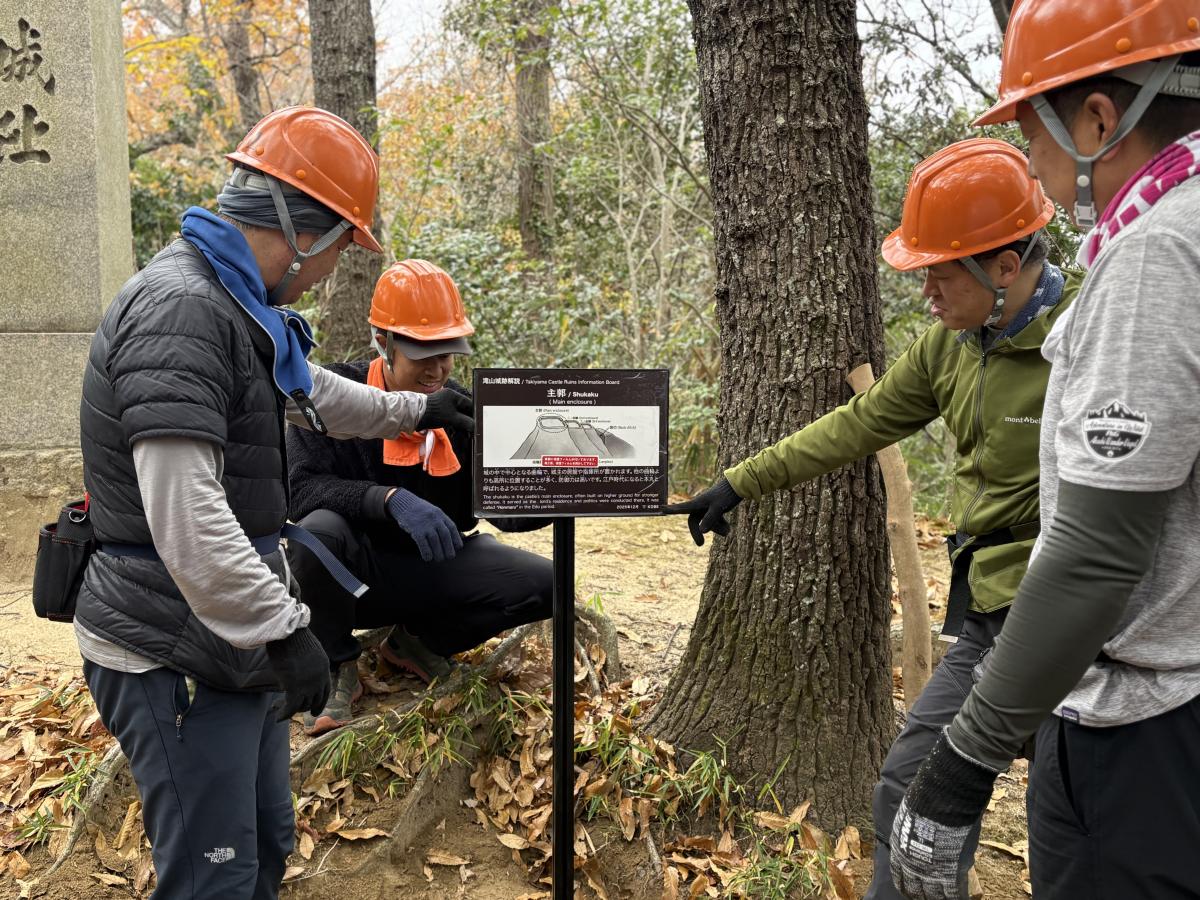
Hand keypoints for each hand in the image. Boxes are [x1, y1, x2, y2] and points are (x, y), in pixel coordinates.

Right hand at [265, 628, 330, 721]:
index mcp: (324, 669)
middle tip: (292, 711)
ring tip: (280, 712)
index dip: (320, 703)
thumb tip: (298, 676)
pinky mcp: (295, 688)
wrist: (288, 633)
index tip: (315, 712)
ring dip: (291, 711)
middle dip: (304, 708)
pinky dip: (284, 714)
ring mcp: (308, 684)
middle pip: (313, 700)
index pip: (325, 691)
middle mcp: (319, 679)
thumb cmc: (293, 638)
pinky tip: (277, 717)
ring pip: (302, 705)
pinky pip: (290, 707)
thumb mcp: (307, 652)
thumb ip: (307, 666)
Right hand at [387, 489, 462, 562]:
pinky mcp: (415, 530)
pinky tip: (428, 558)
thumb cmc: (421, 511)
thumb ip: (444, 523)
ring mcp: (425, 524)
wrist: (404, 503)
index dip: (456, 538)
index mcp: (440, 514)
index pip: (452, 528)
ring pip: (435, 541)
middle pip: (445, 535)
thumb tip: (458, 536)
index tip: (458, 548)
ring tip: (439, 559)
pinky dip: (426, 552)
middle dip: (449, 548)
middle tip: (450, 557)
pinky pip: (423, 543)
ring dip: (438, 553)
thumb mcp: (435, 513)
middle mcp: (434, 519)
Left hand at [417, 388, 473, 431]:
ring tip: (467, 432)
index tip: (480, 423)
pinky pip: (451, 417)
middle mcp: (449, 398)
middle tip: (474, 429)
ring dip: (462, 423)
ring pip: (457, 414)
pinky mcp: (439, 412)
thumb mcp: (452, 418)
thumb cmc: (434, 413)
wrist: (415, 415)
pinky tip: (459, 431)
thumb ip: (466, 422)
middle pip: (463, 409)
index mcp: (454, 395)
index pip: (469, 404)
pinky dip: (455, 424)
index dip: (475, 414)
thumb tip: (475, 427)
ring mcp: (444, 405)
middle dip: (468, 420)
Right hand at [662, 476, 742, 545]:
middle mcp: (701, 507)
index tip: (661, 508)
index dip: (671, 510)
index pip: (682, 508)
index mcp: (698, 503)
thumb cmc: (726, 494)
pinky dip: (722, 527)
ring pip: (708, 525)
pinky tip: (728, 526)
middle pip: (694, 522)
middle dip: (697, 533)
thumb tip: (702, 531)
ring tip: (728, 529)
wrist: (738, 487)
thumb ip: (710, 519)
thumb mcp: (718, 507)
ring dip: (717, 529)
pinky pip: (715, 524)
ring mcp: (708, 510)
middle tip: (700, 545)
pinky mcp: (715, 512)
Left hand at [890, 729, 999, 898]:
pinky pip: (951, 892)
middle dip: (921, 894)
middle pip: (913, 888)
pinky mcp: (947, 870)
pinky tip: (960, 897)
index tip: (913, 888)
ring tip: (945, 899)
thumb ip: (916, 831)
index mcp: (898, 845)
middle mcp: (909, 860)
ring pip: (932, 895)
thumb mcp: (911, 814)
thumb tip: (924, 837)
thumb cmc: (928, 796)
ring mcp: (928, 868)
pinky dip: (956, 896)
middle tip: (928, 897)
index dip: (907, 883)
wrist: (942, 794)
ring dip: (938, 898)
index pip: (899, 874)